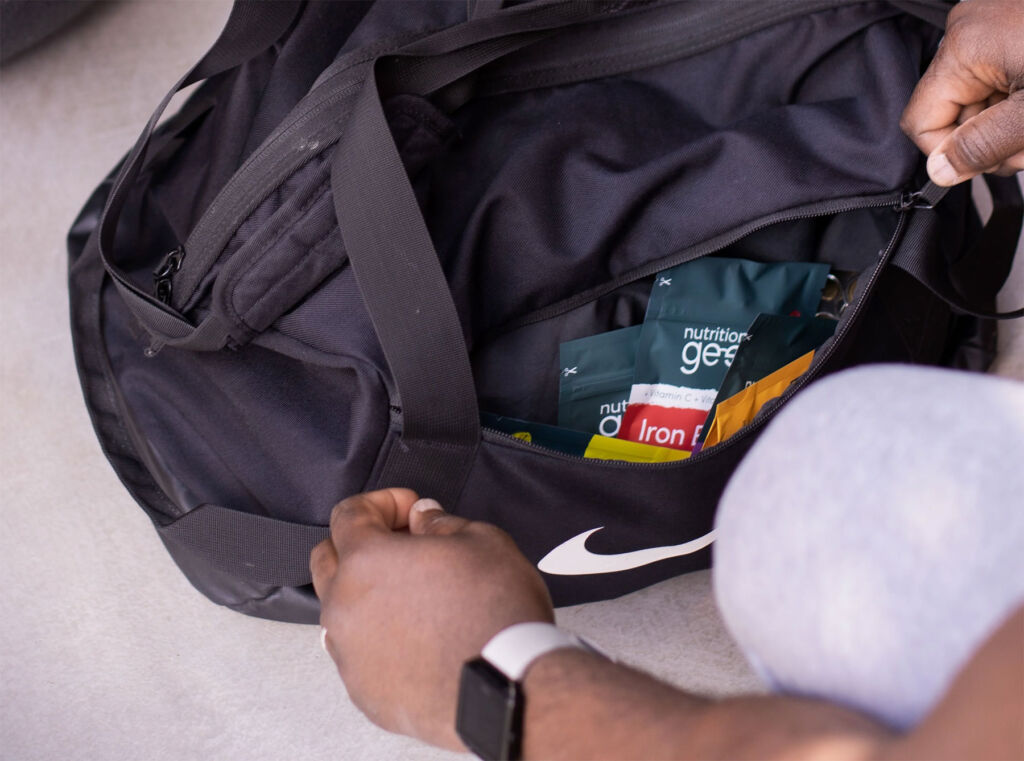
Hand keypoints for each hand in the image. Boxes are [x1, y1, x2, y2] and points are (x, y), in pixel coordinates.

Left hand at [309, 488, 553, 749]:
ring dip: (365, 592)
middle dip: (360, 543)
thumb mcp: (482, 541)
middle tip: (404, 545)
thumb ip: (440, 522)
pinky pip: (356, 653)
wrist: (509, 688)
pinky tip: (415, 637)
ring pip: (338, 609)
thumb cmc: (497, 614)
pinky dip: (377, 638)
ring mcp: (349, 654)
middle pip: (327, 559)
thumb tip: (423, 518)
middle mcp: (344, 606)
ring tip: (411, 594)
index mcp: (366, 560)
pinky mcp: (363, 691)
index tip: (408, 509)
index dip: (382, 502)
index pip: (348, 514)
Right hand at [900, 0, 1023, 185]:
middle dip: (988, 140)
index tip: (986, 163)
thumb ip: (982, 146)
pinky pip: (997, 80)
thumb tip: (939, 171)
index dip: (949, 152)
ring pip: (979, 101)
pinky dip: (1017, 103)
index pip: (922, 121)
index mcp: (962, 47)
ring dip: (1007, 127)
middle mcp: (968, 30)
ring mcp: (990, 25)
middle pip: (953, 113)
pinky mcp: (1009, 28)